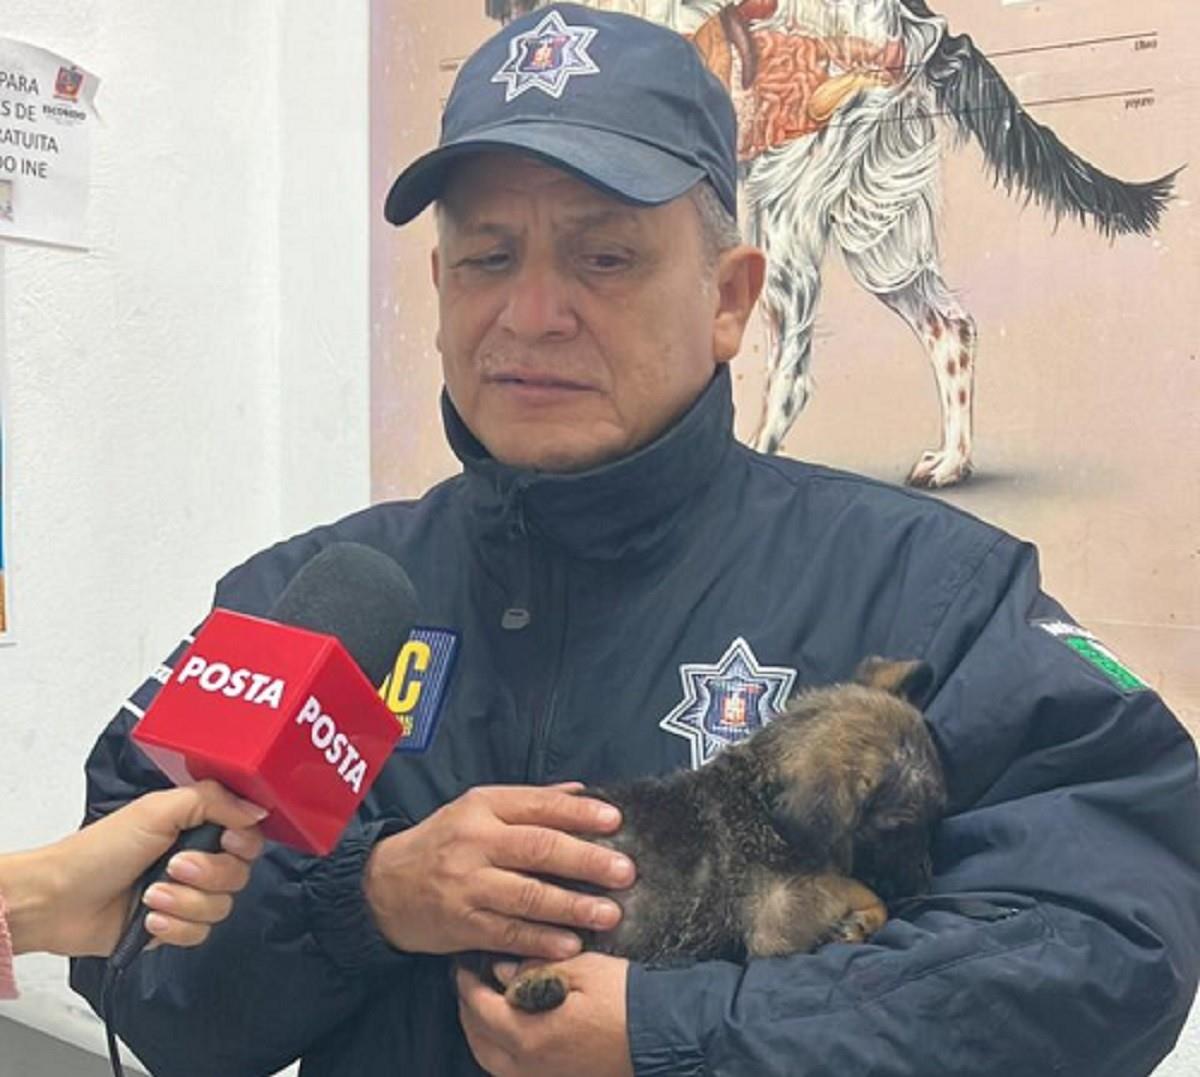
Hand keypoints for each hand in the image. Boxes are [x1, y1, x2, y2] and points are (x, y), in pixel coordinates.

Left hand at [0, 780, 267, 956]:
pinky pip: (199, 933)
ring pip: (221, 907)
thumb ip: (213, 800)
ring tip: (150, 897)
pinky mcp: (172, 927)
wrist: (58, 901)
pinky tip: (148, 919)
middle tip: (175, 866)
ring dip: (186, 902)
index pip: (247, 834)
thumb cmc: (99, 850)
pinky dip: (174, 927)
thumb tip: (256, 810)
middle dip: (209, 873)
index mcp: (195, 825)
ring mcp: (186, 895)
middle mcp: (196, 859)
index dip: (243, 842)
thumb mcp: (157, 810)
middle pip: (240, 873)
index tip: (227, 840)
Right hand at [364, 784, 633, 959]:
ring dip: (572, 906)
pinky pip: (508, 933)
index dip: (579, 813)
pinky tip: (570, 943)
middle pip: (539, 849)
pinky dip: (541, 940)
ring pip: (527, 895)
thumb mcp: (479, 808)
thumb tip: (584, 792)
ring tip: (608, 913)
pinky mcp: (462, 924)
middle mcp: (476, 842)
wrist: (384, 884)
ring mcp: (468, 885)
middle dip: (586, 860)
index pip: (539, 806)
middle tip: (624, 871)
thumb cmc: (443, 841)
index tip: (615, 820)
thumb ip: (531, 801)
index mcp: (483, 806)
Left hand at [456, 952, 632, 1076]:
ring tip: (487, 1004)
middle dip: (469, 1008)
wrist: (665, 1034)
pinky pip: (513, 1072)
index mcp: (530, 1037)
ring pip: (492, 1061)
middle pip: (479, 1040)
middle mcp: (530, 1068)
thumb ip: (535, 970)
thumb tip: (503, 970)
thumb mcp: (580, 969)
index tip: (464, 965)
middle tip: (470, 982)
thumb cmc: (626, 999)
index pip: (480, 1010)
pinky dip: (502, 1051)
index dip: (467, 984)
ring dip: (483, 1032)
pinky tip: (512, 1032)